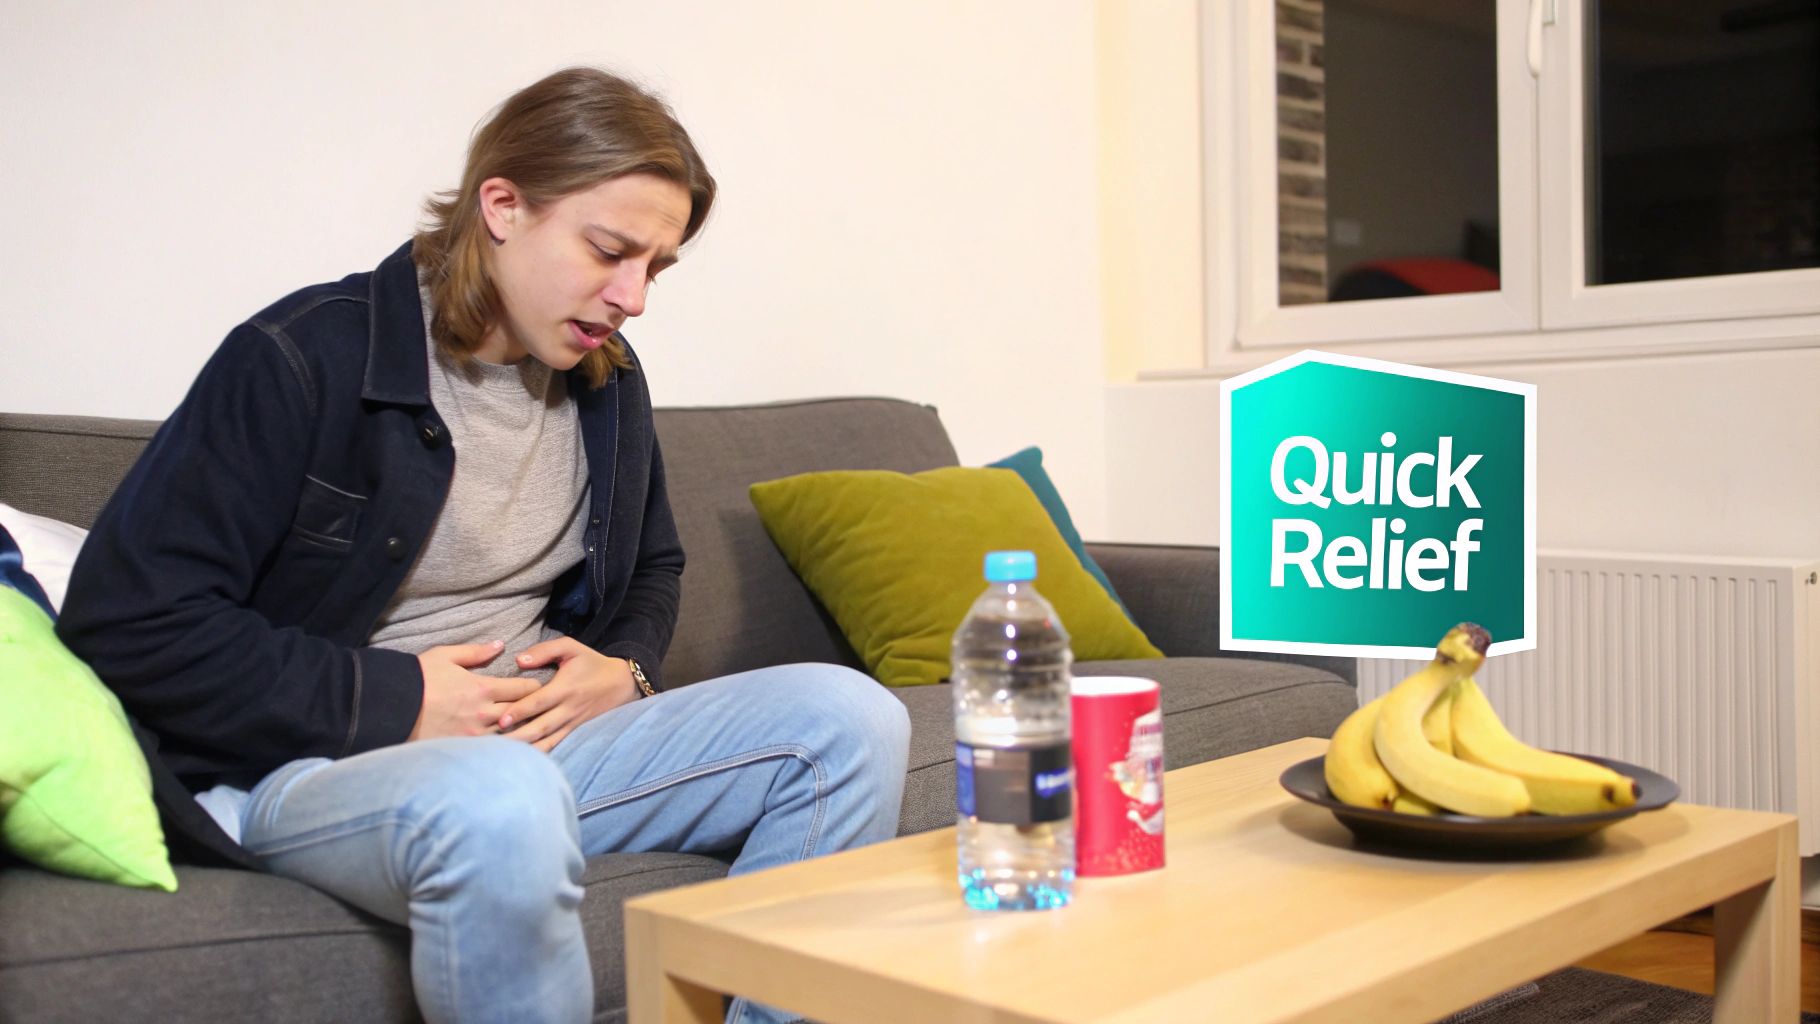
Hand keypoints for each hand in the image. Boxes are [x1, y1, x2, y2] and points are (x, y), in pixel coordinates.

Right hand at [409, 641, 540, 740]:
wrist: (390, 706)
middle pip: (522, 712)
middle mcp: (483, 714)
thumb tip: (500, 645)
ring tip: (529, 726)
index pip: (524, 689)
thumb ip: (476, 652)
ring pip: (511, 734)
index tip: (538, 686)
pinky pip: (492, 750)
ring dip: (520, 729)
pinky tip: (510, 745)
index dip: (534, 687)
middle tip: (541, 707)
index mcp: (483, 688)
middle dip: (533, 708)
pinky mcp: (464, 750)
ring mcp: (474, 735)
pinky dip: (504, 747)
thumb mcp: (446, 656)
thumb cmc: (418, 678)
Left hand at [500, 638, 639, 751]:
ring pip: (548, 740)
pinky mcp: (575, 730)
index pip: (539, 702)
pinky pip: (557, 744)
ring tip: (506, 755)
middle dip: (518, 735)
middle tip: (497, 742)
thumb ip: (544, 651)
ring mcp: (572, 722)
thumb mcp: (571, 647)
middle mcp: (569, 708)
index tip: (500, 720)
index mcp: (565, 688)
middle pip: (541, 726)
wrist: (621, 683)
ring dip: (527, 748)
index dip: (519, 711)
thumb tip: (520, 660)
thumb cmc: (591, 663)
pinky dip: (541, 752)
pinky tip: (525, 759)